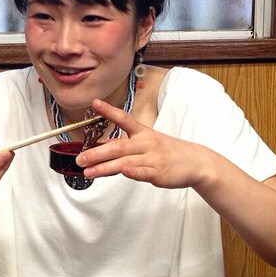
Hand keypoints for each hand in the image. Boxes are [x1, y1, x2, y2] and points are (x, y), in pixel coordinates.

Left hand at [75, 99, 198, 188]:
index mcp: (143, 133)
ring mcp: (153, 158)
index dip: (109, 111)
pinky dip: (133, 172)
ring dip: (105, 167)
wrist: (196, 163)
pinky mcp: (159, 172)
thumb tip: (102, 151)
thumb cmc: (168, 152)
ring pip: (125, 162)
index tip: (95, 103)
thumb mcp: (149, 142)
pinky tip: (123, 172)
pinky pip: (143, 172)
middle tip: (79, 159)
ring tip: (88, 172)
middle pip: (118, 146)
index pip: (124, 119)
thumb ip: (127, 146)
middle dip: (96, 153)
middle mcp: (146, 143)